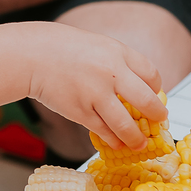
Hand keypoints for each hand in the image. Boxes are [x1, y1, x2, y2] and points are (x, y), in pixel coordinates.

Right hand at [19, 23, 164, 150]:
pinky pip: (104, 131)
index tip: (154, 98)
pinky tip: (117, 142)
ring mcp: (95, 94)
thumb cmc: (65, 49)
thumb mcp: (100, 46)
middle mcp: (111, 73)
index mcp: (119, 53)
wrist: (32, 56)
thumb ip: (120, 64)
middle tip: (158, 122)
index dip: (157, 91)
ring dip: (136, 138)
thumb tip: (139, 89)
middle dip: (157, 116)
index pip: (152, 76)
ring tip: (139, 144)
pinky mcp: (80, 111)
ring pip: (126, 125)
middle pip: (147, 102)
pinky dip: (113, 140)